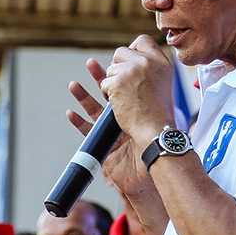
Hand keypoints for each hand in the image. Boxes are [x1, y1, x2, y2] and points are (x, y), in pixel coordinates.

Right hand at [67, 58, 154, 201]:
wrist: (150, 174)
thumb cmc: (157, 152)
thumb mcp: (157, 127)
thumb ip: (156, 109)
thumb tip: (163, 86)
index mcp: (136, 110)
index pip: (126, 87)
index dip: (120, 75)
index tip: (117, 60)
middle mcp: (122, 118)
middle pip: (108, 94)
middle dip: (99, 78)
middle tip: (91, 63)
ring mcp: (110, 131)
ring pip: (93, 110)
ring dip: (83, 97)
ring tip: (73, 84)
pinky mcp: (102, 145)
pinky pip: (87, 132)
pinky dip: (78, 122)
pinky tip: (71, 113)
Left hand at [99, 36, 177, 142]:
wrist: (157, 132)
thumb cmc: (160, 116)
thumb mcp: (162, 85)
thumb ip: (150, 70)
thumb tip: (135, 59)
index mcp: (161, 62)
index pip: (143, 41)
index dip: (133, 49)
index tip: (129, 60)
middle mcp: (147, 62)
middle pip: (121, 52)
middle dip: (117, 67)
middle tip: (123, 84)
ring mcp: (131, 71)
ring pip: (110, 69)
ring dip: (112, 83)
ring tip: (125, 99)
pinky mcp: (117, 83)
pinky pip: (103, 84)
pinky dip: (107, 95)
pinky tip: (118, 104)